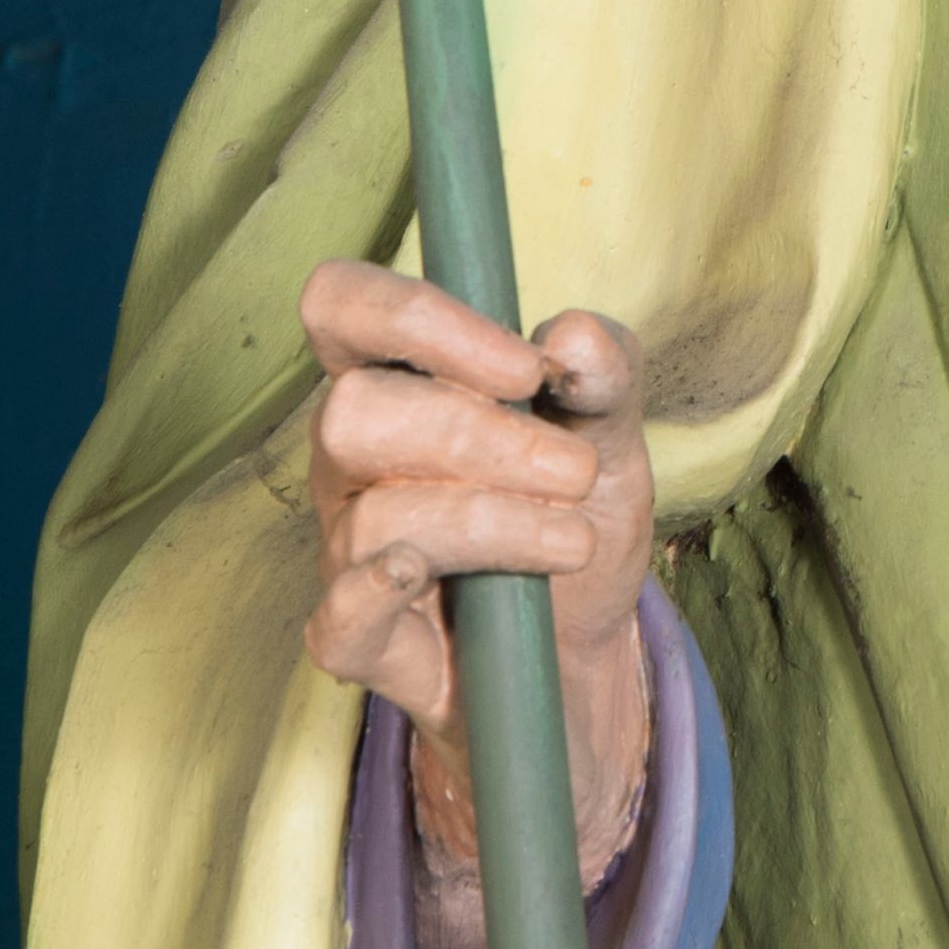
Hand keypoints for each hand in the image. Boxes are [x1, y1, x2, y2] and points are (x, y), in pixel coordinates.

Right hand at [301, 259, 655, 894]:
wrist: (588, 641)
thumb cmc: (576, 510)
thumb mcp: (612, 432)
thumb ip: (606, 374)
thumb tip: (575, 337)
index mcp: (399, 382)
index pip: (343, 307)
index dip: (414, 318)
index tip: (524, 367)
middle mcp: (355, 459)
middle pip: (355, 412)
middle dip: (478, 437)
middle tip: (574, 470)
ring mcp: (348, 549)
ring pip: (377, 516)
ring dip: (491, 522)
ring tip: (571, 539)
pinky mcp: (363, 640)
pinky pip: (336, 618)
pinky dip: (372, 594)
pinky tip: (419, 577)